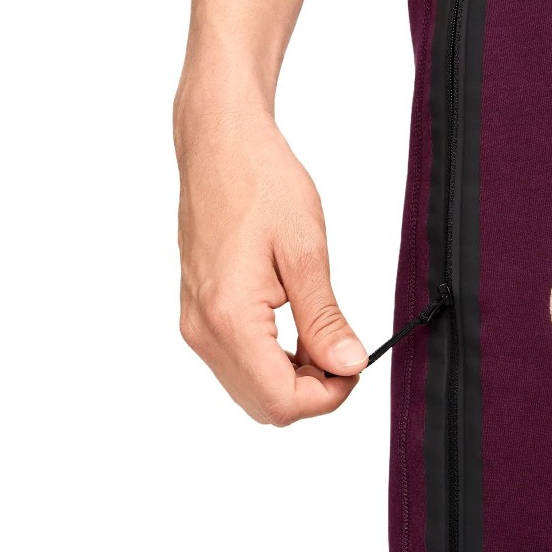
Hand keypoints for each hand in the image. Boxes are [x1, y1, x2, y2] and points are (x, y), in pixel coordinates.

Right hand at [174, 88, 366, 425]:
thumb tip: (349, 365)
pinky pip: (236, 362)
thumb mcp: (306, 252)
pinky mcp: (198, 312)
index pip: (281, 401)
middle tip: (343, 352)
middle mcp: (203, 330)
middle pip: (263, 405)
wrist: (219, 146)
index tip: (356, 365)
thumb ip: (324, 319)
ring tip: (324, 336)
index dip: (329, 397)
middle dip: (312, 392)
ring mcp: (195, 323)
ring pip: (249, 388)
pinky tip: (297, 330)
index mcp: (229, 318)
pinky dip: (272, 361)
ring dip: (292, 378)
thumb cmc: (261, 183)